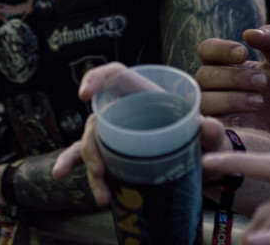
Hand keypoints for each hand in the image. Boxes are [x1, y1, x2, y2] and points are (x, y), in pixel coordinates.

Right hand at [52, 63, 229, 206]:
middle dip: (92, 144)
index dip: (96, 78)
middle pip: (98, 117)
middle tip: (100, 170)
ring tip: (102, 194)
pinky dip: (71, 163)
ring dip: (89, 165)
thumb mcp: (207, 136)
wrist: (201, 164)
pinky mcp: (111, 153)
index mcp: (144, 94)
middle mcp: (125, 110)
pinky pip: (85, 157)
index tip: (83, 94)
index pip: (115, 75)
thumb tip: (209, 125)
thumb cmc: (201, 141)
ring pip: (90, 142)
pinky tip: (59, 174)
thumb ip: (210, 132)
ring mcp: (115, 132)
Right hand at [196, 26, 269, 132]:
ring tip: (259, 102)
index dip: (221, 49)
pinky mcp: (215, 136)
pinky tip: (237, 123)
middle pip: (204, 75)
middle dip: (234, 77)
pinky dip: (213, 126)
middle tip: (263, 82)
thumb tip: (249, 33)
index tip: (244, 53)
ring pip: (204, 101)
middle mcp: (211, 87)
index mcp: (222, 65)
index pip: (206, 49)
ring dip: (231, 99)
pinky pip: (202, 130)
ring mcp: (211, 112)